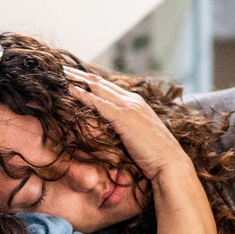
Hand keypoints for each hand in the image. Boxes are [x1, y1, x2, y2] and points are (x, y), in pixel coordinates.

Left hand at [64, 68, 188, 182]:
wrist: (170, 163)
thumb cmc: (154, 155)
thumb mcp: (138, 136)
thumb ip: (125, 128)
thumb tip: (111, 130)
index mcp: (137, 103)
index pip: (111, 88)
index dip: (94, 82)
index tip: (79, 77)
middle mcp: (133, 100)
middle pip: (103, 84)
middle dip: (83, 76)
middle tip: (66, 69)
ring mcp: (129, 107)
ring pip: (99, 89)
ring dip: (80, 81)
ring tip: (64, 74)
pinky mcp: (124, 117)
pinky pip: (99, 102)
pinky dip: (84, 95)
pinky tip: (71, 90)